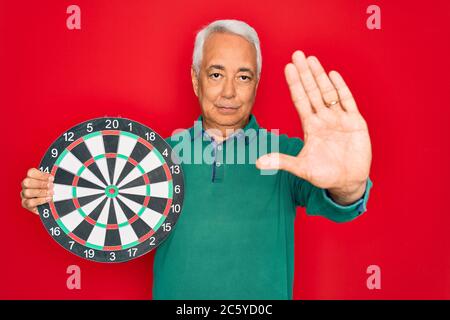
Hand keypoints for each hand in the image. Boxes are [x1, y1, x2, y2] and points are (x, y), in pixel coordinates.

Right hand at [20, 168, 53, 214]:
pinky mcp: (26, 204)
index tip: (52, 178)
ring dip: (41, 192)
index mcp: (31, 177)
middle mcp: (26, 185)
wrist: (54, 203)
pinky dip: (40, 200)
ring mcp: (24, 195)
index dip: (41, 175)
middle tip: (52, 186)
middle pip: (27, 182)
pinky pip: (29, 203)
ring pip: (28, 192)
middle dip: (41, 184)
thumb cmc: (54, 189)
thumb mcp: (55, 182)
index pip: (31, 173)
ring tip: (51, 193)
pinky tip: (48, 199)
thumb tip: (58, 175)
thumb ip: (53, 179)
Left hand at [256, 50, 371, 204]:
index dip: (294, 84)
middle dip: (305, 73)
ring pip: (328, 92)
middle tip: (297, 55)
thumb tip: (257, 163)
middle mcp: (324, 119)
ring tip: (312, 59)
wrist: (348, 182)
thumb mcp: (301, 168)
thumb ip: (281, 161)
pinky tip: (333, 75)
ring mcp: (339, 119)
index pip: (300, 100)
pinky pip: (348, 102)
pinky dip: (341, 88)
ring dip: (320, 76)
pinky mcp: (355, 122)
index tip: (287, 68)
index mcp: (311, 126)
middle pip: (312, 91)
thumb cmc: (324, 175)